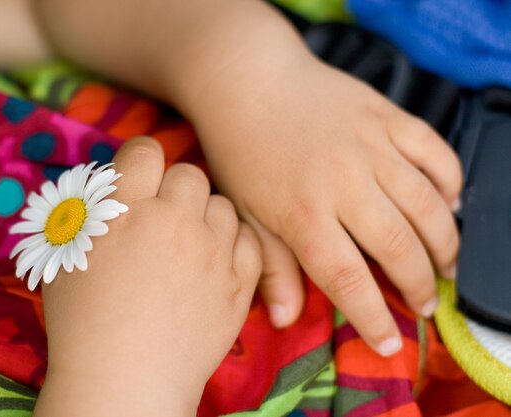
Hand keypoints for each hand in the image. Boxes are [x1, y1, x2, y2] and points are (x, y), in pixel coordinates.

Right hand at [34, 137, 261, 415]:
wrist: (124, 381)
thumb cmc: (81, 323)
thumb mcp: (64, 257)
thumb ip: (86, 212)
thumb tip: (107, 186)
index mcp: (124, 211)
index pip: (145, 151)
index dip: (141, 161)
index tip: (139, 179)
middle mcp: (172, 221)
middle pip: (189, 174)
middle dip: (174, 189)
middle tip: (163, 218)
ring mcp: (211, 252)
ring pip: (222, 205)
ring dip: (205, 217)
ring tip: (189, 245)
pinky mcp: (239, 283)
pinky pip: (249, 239)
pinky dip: (234, 244)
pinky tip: (215, 262)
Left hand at [187, 54, 461, 356]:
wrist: (247, 80)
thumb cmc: (239, 150)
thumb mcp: (244, 213)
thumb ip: (270, 265)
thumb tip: (286, 319)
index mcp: (303, 213)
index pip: (349, 279)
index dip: (373, 317)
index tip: (389, 342)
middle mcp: (344, 183)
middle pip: (399, 248)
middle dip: (419, 286)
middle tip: (425, 305)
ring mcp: (370, 146)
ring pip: (428, 205)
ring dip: (445, 243)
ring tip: (447, 267)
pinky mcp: (386, 116)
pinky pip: (435, 152)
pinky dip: (451, 180)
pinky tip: (450, 203)